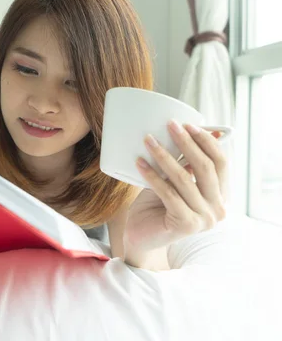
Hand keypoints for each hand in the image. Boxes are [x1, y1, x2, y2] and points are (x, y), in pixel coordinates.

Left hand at [124, 120, 227, 253]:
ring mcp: (204, 218)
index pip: (221, 163)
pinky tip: (139, 162)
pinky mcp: (186, 224)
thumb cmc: (156, 207)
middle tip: (170, 125)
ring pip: (184, 178)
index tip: (188, 124)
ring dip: (164, 155)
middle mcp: (218, 209)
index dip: (206, 142)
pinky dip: (152, 175)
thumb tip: (186, 131)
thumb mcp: (174, 182)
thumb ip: (184, 165)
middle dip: (187, 143)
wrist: (140, 237)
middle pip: (206, 168)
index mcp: (220, 196)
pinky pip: (168, 192)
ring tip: (148, 140)